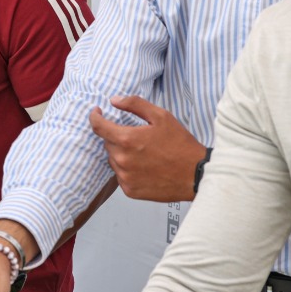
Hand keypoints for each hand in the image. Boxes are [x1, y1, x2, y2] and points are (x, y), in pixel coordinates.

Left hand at [88, 95, 206, 202]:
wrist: (195, 174)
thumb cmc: (180, 145)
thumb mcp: (161, 116)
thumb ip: (135, 104)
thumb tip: (114, 101)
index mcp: (127, 140)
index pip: (98, 127)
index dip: (95, 117)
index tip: (97, 113)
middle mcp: (122, 160)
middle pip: (107, 143)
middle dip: (118, 137)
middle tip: (138, 137)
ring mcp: (125, 177)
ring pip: (113, 160)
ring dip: (122, 154)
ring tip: (145, 154)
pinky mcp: (130, 190)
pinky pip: (121, 176)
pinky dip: (128, 170)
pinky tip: (145, 167)